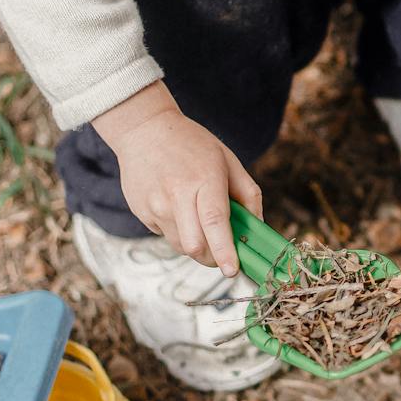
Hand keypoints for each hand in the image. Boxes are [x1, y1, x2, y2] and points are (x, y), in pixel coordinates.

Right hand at [93, 83, 261, 275]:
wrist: (144, 130)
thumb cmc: (193, 145)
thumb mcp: (228, 160)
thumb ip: (248, 195)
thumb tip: (258, 228)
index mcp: (204, 179)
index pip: (215, 222)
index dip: (224, 250)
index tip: (232, 270)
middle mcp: (176, 195)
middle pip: (196, 245)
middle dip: (213, 258)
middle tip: (223, 254)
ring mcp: (155, 205)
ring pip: (181, 246)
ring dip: (197, 245)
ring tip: (198, 220)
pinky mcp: (141, 212)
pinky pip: (166, 235)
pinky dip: (179, 232)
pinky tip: (177, 208)